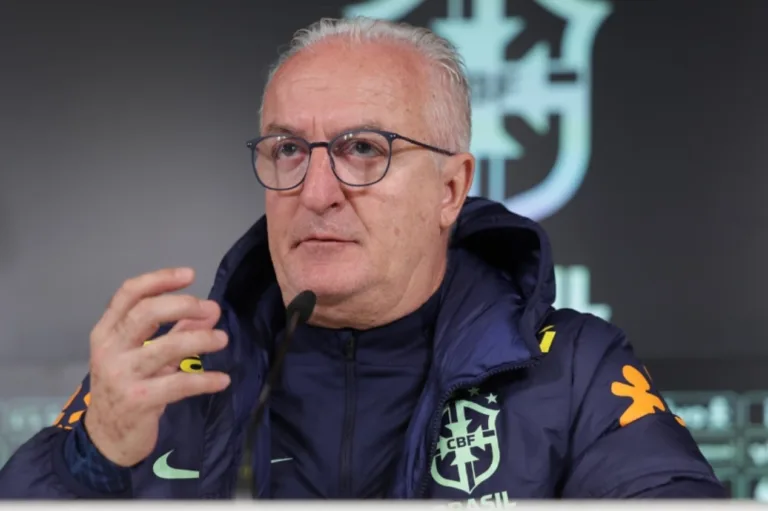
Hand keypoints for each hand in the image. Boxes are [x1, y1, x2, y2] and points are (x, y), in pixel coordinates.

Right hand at [83, 267, 230, 466]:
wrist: (106, 439)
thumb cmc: (127, 387)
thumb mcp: (147, 355)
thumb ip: (177, 330)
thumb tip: (212, 310)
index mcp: (106, 332)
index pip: (129, 294)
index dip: (159, 280)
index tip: (190, 275)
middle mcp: (110, 349)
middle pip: (145, 314)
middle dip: (182, 305)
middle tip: (209, 308)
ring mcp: (122, 376)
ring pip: (166, 347)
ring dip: (200, 340)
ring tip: (223, 339)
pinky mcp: (139, 401)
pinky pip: (178, 385)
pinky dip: (205, 380)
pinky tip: (223, 379)